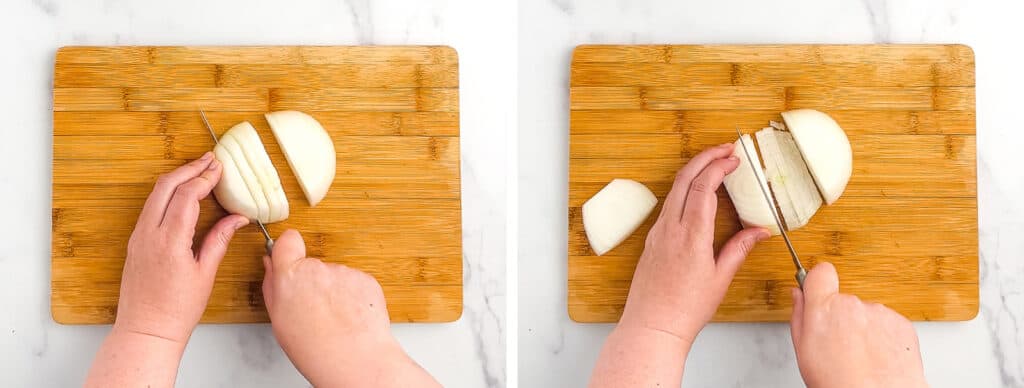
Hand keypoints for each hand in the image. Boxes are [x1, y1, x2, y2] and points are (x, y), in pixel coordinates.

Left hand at [87, 153, 247, 386]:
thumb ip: (220, 240)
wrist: (146, 330)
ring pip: (155, 195)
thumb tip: (238, 218)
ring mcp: (138, 237)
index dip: (205, 179)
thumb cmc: (177, 309)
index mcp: (169, 241)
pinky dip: (167, 193)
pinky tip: (182, 193)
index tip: (220, 168)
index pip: (187, 196)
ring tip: (198, 170)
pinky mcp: (135, 242)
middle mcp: (148, 234)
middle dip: (189, 169)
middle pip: (166, 186)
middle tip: (209, 159)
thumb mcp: (205, 273)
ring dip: (177, 179)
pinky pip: (150, 208)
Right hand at [262, 230, 439, 386]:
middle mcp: (317, 268)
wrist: (354, 358)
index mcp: (290, 276)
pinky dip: (353, 297)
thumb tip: (271, 264)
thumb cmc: (314, 347)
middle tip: (315, 309)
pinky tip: (350, 317)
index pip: (287, 241)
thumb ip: (273, 286)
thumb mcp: (279, 320)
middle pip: (312, 266)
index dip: (288, 247)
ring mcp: (344, 272)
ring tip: (335, 319)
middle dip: (313, 281)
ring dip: (335, 292)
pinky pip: (355, 283)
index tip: (289, 254)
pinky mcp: (365, 279)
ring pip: (335, 277)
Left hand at [619, 143, 769, 343]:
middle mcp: (670, 228)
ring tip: (713, 164)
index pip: (703, 188)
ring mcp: (658, 232)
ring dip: (693, 172)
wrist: (652, 325)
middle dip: (705, 158)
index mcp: (691, 235)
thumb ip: (739, 249)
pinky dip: (683, 189)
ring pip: (673, 190)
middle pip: (684, 179)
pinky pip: (668, 205)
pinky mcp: (652, 239)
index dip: (718, 167)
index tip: (734, 158)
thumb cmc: (685, 308)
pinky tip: (695, 193)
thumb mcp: (720, 279)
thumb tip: (760, 232)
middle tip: (725, 149)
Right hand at [790, 263, 926, 387]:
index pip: (821, 273)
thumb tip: (799, 296)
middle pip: (843, 300)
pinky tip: (876, 356)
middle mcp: (852, 304)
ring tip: (860, 356)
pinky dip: (882, 337)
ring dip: (863, 328)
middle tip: (839, 344)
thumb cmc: (840, 381)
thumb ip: (799, 315)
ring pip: (866, 313)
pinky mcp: (901, 322)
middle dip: (841, 317)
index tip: (817, 290)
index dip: (818, 281)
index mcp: (824, 308)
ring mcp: (879, 312)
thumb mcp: (804, 350)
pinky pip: (887, 323)